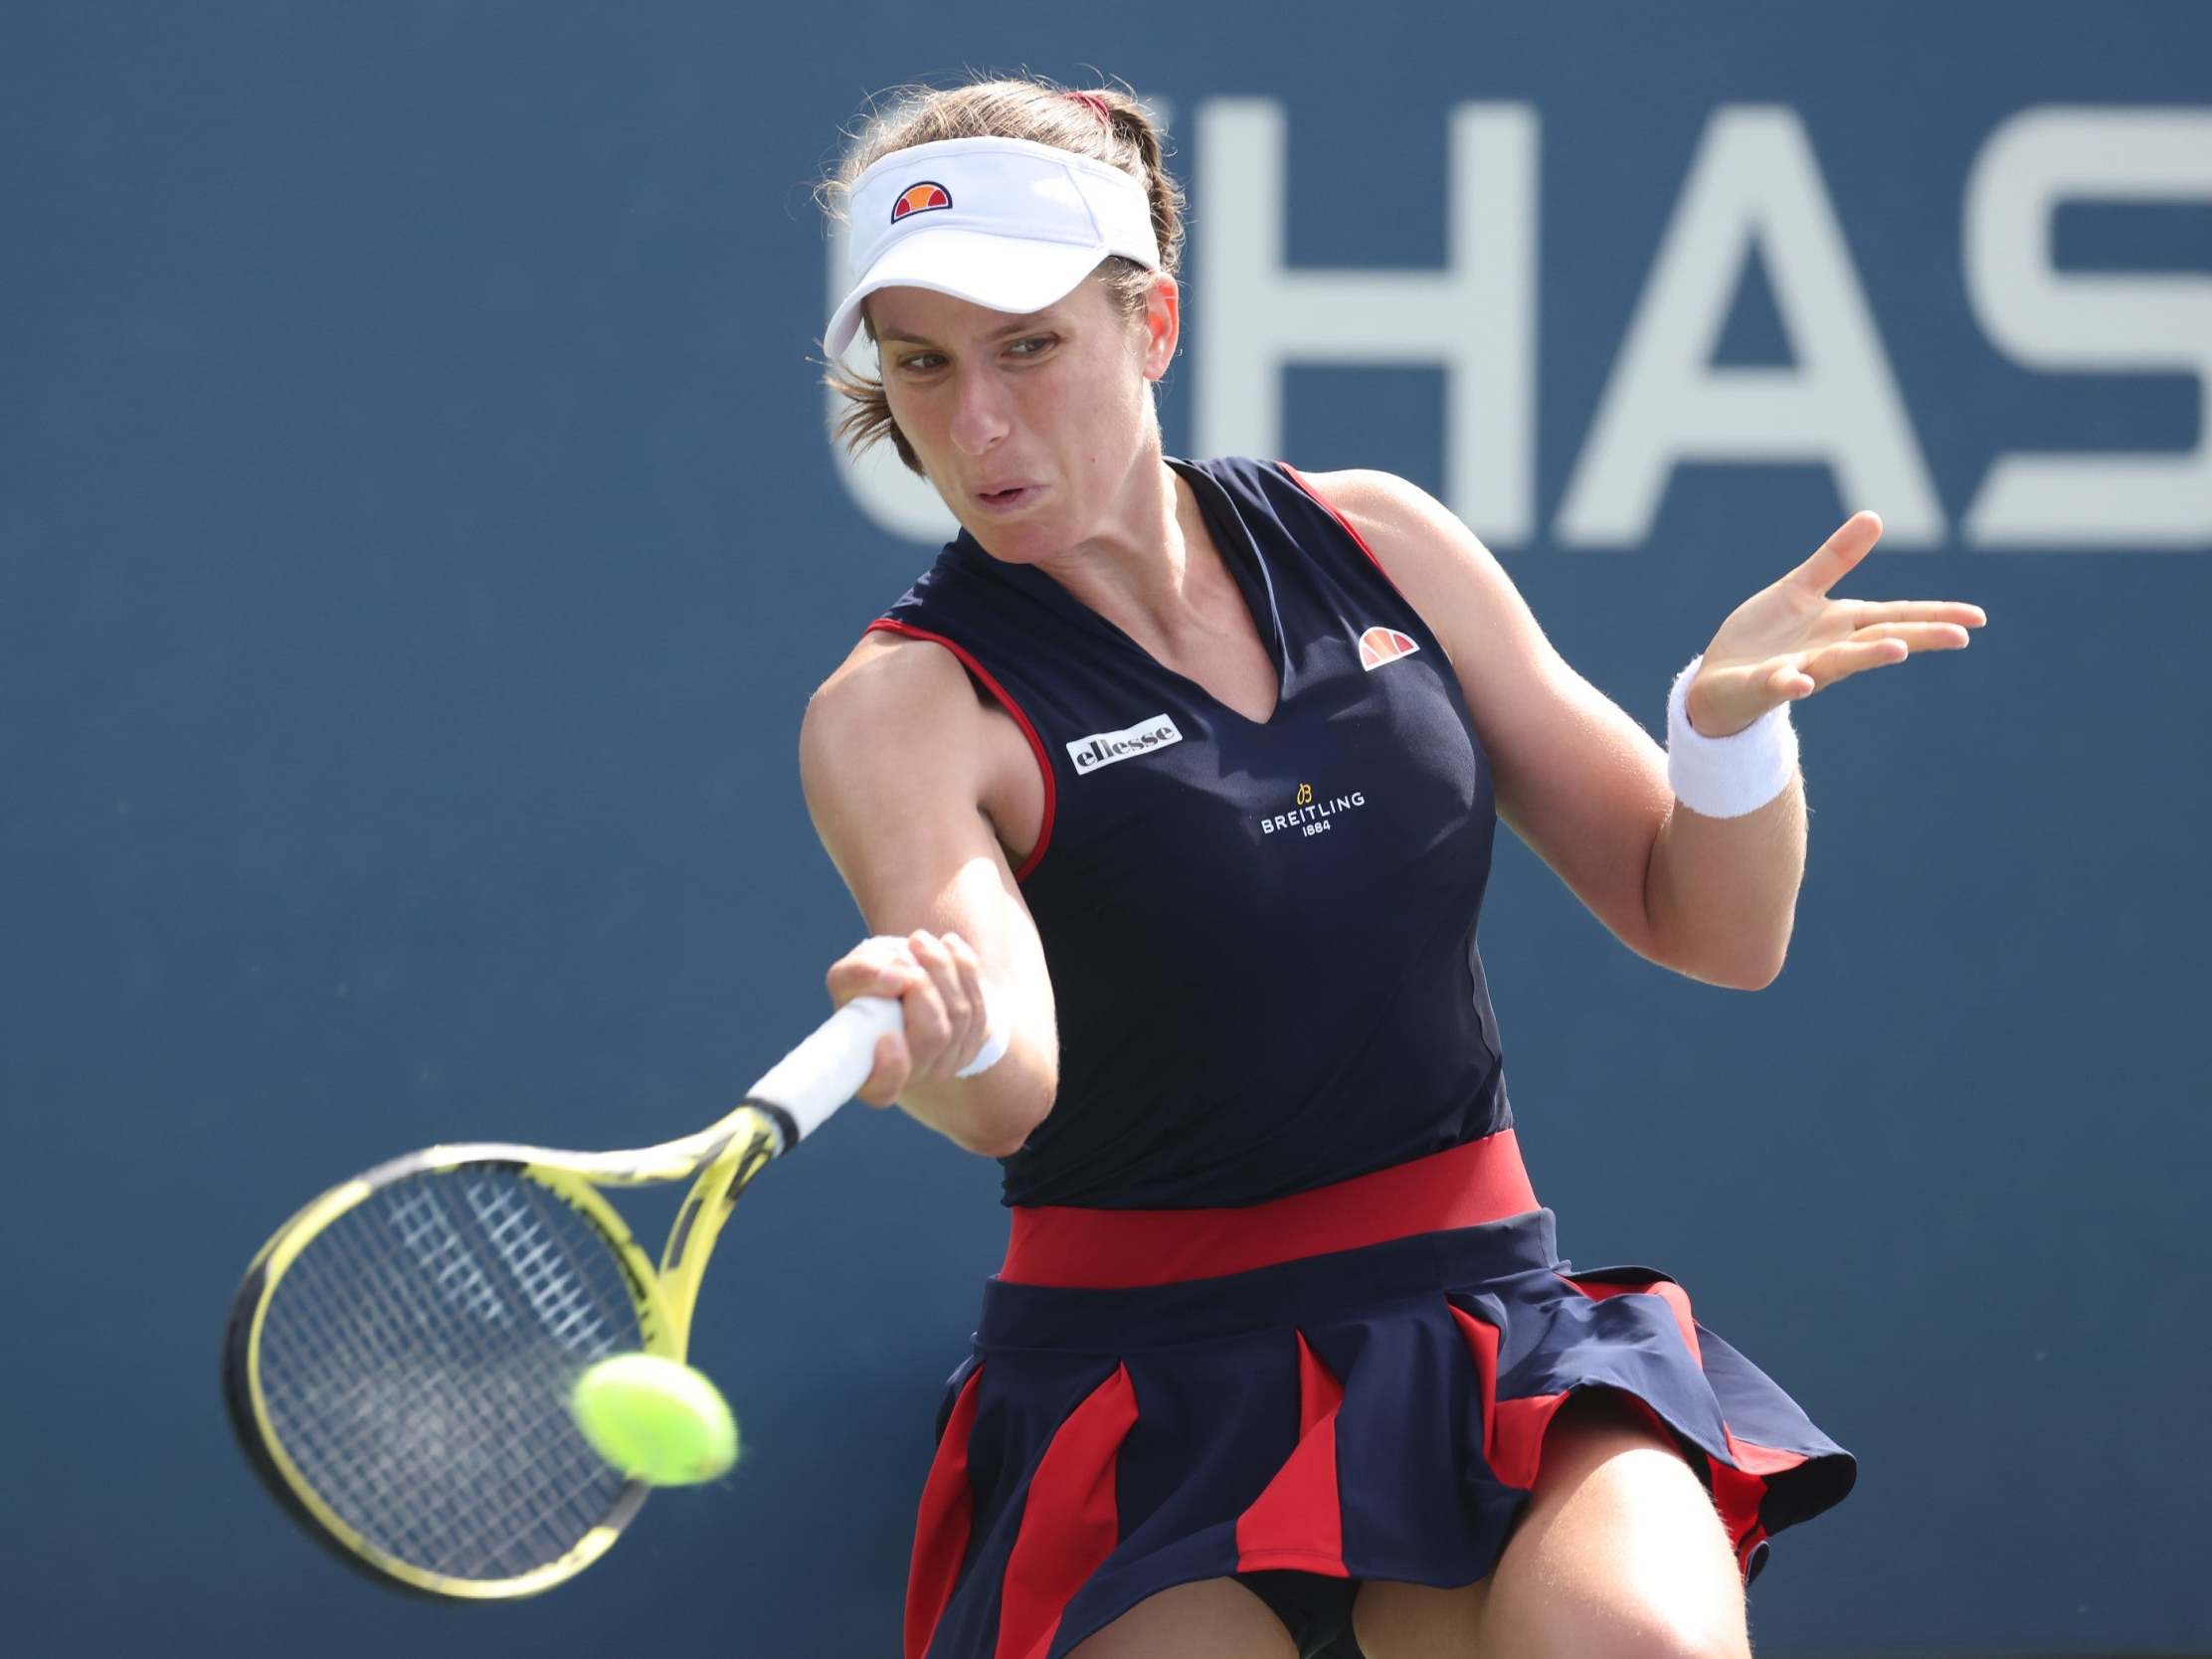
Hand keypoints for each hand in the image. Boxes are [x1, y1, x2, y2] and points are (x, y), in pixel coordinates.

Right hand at [825, 930, 989, 1105]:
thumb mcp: (847, 981)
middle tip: (906, 959)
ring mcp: (947, 1062)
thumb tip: (898, 975)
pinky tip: (949, 944)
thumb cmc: (865, 987)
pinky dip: (965, 968)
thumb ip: (857, 976)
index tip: (888, 1038)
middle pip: (932, 1037)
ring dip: (941, 968)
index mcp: (870, 1075)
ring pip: (959, 1014)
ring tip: (919, 940)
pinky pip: (978, 1002)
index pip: (883, 1087)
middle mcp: (912, 1076)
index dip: (890, 1069)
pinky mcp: (972, 1042)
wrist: (901, 988)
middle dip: (923, 989)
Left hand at [1689, 511, 1987, 736]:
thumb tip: (1875, 516)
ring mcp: (1800, 668)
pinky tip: (1801, 682)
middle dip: (1919, 636)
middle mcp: (1829, 649)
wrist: (1717, 682)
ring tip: (1899, 649)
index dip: (1936, 615)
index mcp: (1842, 624)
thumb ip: (1834, 559)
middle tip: (1961, 636)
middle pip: (1881, 638)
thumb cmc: (1765, 638)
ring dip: (1868, 656)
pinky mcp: (1765, 684)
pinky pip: (1780, 684)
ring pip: (1838, 662)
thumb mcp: (1799, 590)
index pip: (1898, 616)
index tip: (1978, 618)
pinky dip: (1791, 682)